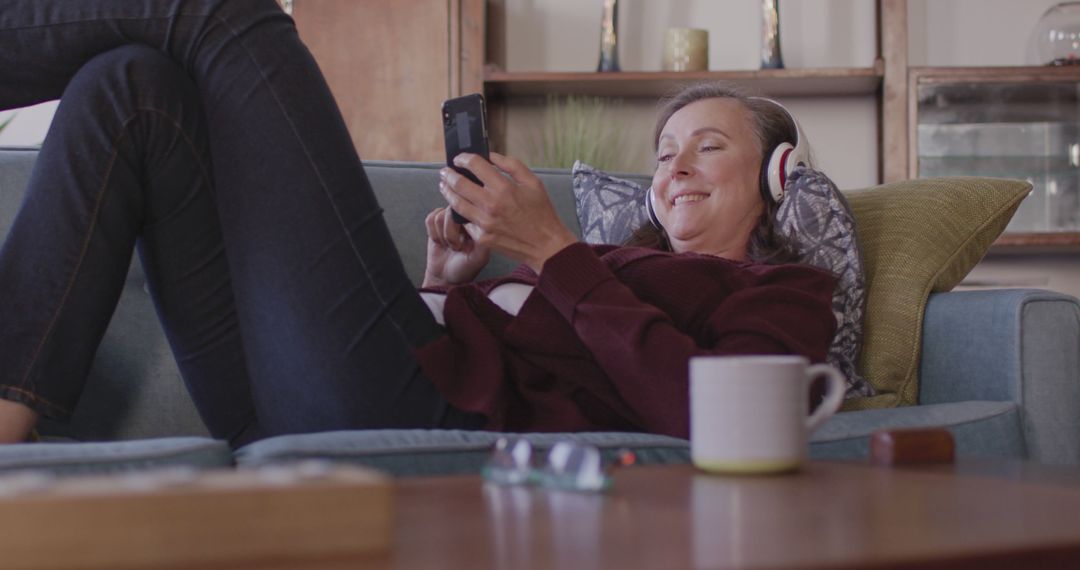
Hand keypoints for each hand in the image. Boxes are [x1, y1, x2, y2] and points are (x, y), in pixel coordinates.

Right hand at [422, 206, 489, 287]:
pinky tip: (440, 242)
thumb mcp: (479, 257)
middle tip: (456, 247)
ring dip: (443, 236)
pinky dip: (433, 234)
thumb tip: (477, 222)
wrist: (446, 276)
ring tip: (449, 245)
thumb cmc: (465, 268)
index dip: (462, 227)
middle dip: (451, 234)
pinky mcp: (436, 222)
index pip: (469, 211)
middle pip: (451, 211)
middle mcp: (465, 218)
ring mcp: (450, 218)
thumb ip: (482, 240)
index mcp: (478, 224)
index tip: (463, 244)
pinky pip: (430, 219)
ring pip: (439, 216)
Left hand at [439, 152, 577, 272]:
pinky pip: (465, 222)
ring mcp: (484, 223)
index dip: (464, 158)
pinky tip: (458, 207)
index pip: (475, 165)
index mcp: (504, 188)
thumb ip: (512, 165)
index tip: (460, 158)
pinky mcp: (482, 237)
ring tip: (444, 186)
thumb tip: (492, 156)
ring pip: (456, 204)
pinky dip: (460, 213)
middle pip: (459, 184)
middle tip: (445, 171)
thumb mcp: (533, 182)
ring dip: (447, 192)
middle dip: (449, 174)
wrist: (545, 245)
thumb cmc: (541, 213)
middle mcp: (491, 205)